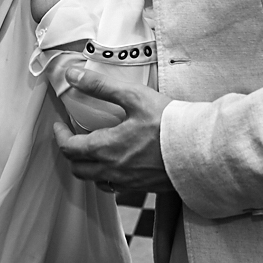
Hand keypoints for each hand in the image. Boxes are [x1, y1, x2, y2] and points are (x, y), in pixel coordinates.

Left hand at [54, 68, 175, 193]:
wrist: (202, 150)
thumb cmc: (169, 122)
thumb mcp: (133, 96)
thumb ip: (100, 86)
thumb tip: (72, 75)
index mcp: (107, 148)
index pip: (69, 148)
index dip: (60, 136)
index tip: (59, 125)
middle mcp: (113, 170)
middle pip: (78, 169)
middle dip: (70, 153)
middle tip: (73, 136)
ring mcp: (129, 183)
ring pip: (95, 181)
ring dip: (87, 166)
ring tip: (93, 148)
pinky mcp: (144, 187)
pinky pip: (115, 187)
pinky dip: (107, 176)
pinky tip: (116, 161)